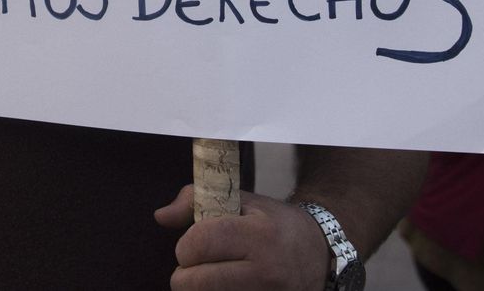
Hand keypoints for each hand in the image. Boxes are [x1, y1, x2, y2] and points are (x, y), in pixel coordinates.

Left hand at [155, 185, 328, 289]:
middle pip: (194, 283)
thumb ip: (196, 201)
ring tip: (214, 278)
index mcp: (259, 235)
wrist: (322, 255)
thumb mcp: (243, 202)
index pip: (200, 243)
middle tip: (197, 266)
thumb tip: (161, 217)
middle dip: (185, 275)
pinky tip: (227, 287)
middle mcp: (266, 271)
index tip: (193, 245)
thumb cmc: (276, 225)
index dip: (186, 246)